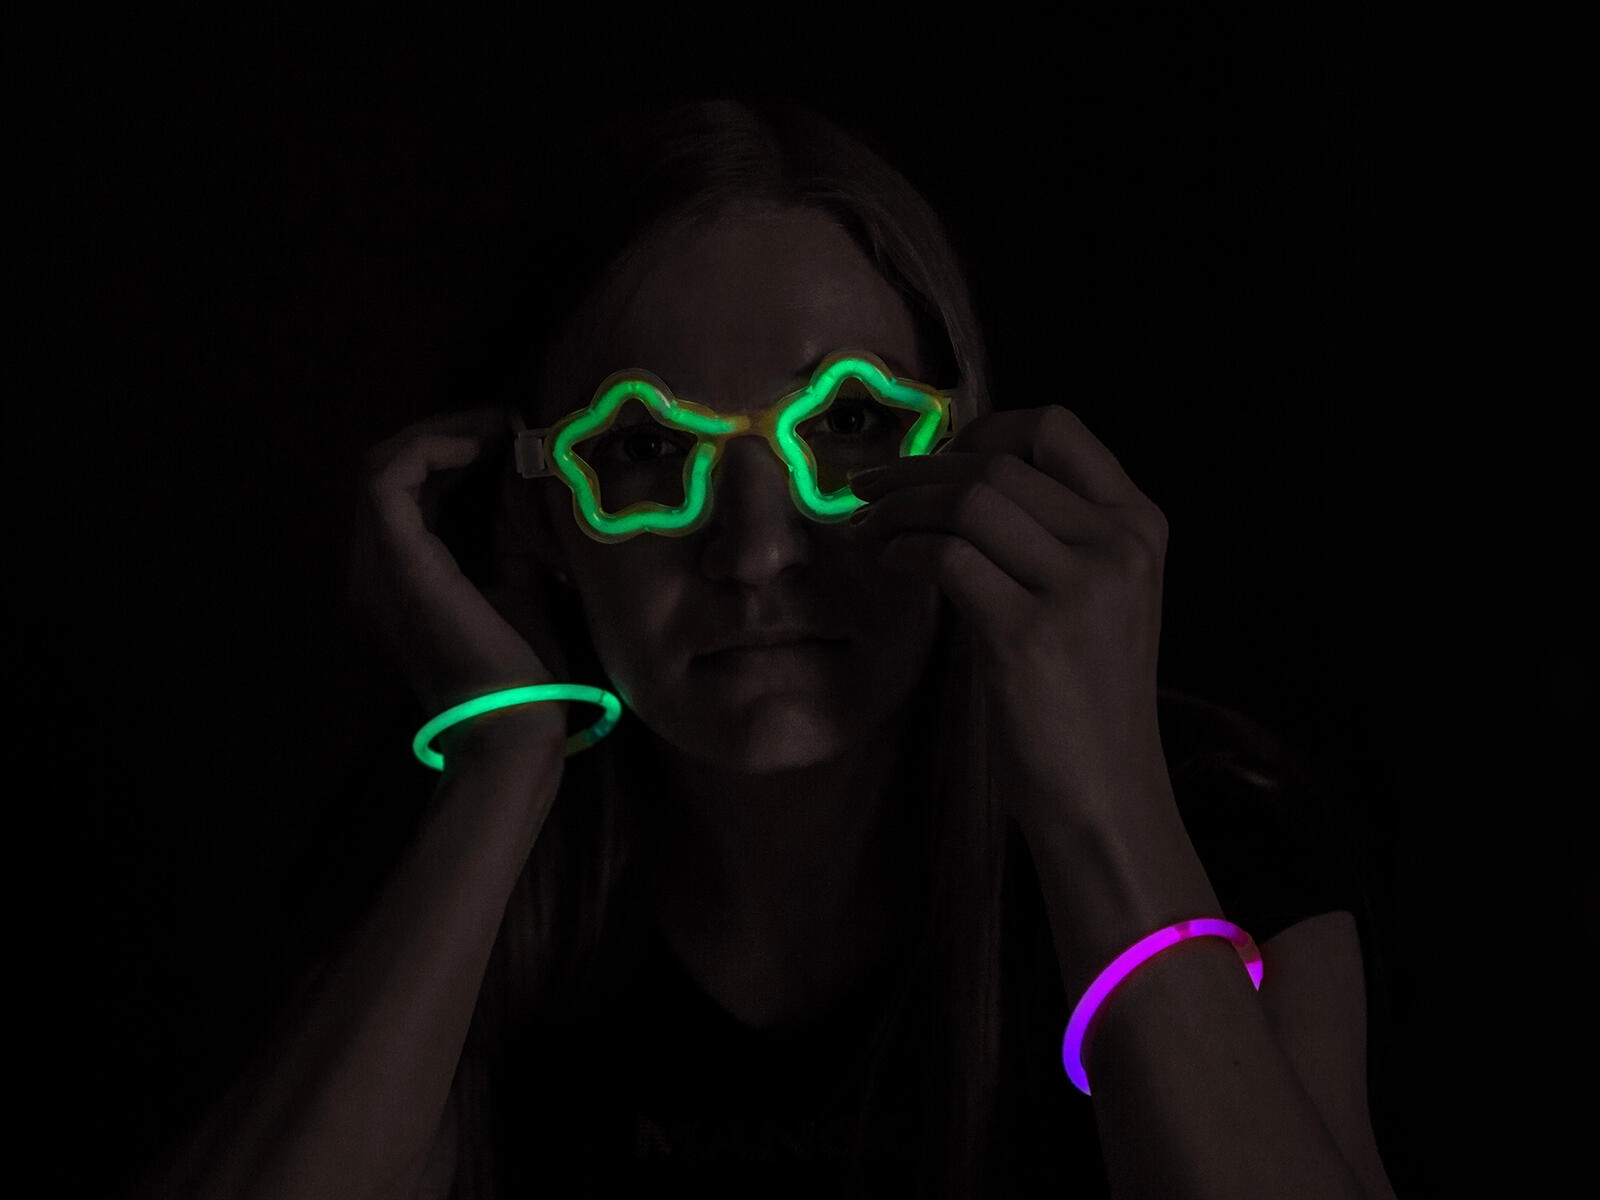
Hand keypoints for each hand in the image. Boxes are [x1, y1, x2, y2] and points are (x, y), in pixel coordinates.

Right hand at [345, 407, 569, 735]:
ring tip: (496, 429)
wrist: (515, 725)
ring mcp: (375, 569)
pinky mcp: (396, 564)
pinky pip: (388, 480)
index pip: (406, 493)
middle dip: (447, 435)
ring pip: (381, 467)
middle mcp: (372, 572)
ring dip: (441, 435)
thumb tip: (524, 464)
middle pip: (387, 472)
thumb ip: (508, 526)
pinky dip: (431, 448)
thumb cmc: (525, 669)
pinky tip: (479, 445)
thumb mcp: (518, 577)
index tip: (507, 438)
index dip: (451, 452)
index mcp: (397, 580)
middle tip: (503, 424)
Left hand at [847, 404, 1170, 831]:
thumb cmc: (1086, 701)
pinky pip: (945, 556)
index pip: (1057, 428)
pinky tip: (889, 565)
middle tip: (871, 491)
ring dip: (900, 506)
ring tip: (869, 528)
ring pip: (967, 500)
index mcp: (1139, 525)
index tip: (937, 458)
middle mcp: (1117, 545)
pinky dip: (903, 551)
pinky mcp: (1028, 634)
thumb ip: (1055, 534)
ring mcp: (1078, 588)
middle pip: (996, 463)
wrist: (1106, 796)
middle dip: (918, 469)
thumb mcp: (1099, 598)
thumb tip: (960, 479)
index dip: (983, 429)